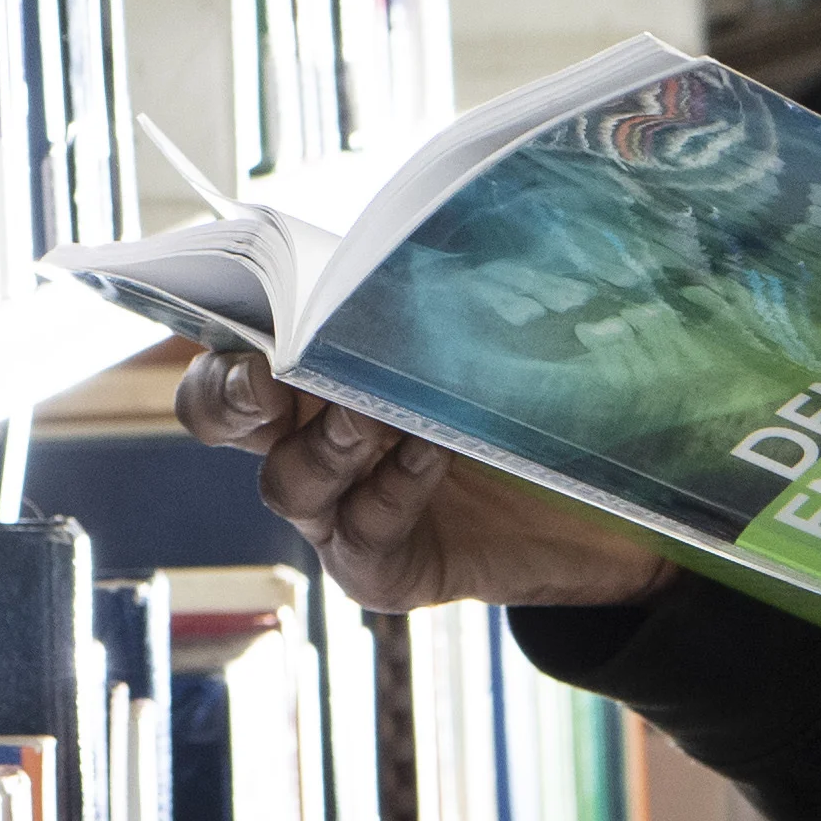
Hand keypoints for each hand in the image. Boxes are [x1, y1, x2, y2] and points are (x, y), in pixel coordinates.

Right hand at [174, 347, 677, 616]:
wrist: (604, 499)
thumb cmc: (530, 391)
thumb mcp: (478, 330)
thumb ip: (425, 300)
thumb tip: (394, 251)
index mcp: (314, 367)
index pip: (230, 341)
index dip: (216, 321)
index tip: (240, 300)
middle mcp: (306, 435)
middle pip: (216, 415)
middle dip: (227, 394)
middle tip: (265, 377)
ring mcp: (336, 510)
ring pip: (285, 483)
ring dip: (322, 445)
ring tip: (369, 417)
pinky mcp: (379, 568)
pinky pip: (359, 535)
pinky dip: (390, 489)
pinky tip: (430, 455)